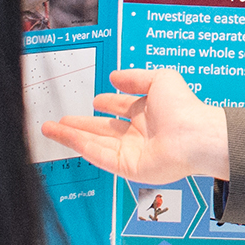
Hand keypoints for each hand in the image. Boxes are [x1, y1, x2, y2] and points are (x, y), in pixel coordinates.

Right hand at [41, 67, 231, 182]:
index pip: (120, 108)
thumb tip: (116, 77)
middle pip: (102, 129)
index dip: (106, 103)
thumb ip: (136, 77)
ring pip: (95, 143)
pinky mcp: (128, 167)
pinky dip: (81, 147)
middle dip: (79, 124)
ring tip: (50, 128)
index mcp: (148, 113)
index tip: (94, 100)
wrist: (194, 136)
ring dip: (72, 136)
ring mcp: (133, 152)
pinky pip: (99, 156)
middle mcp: (139, 133)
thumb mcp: (160, 79)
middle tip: (60, 120)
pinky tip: (67, 137)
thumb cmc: (185, 108)